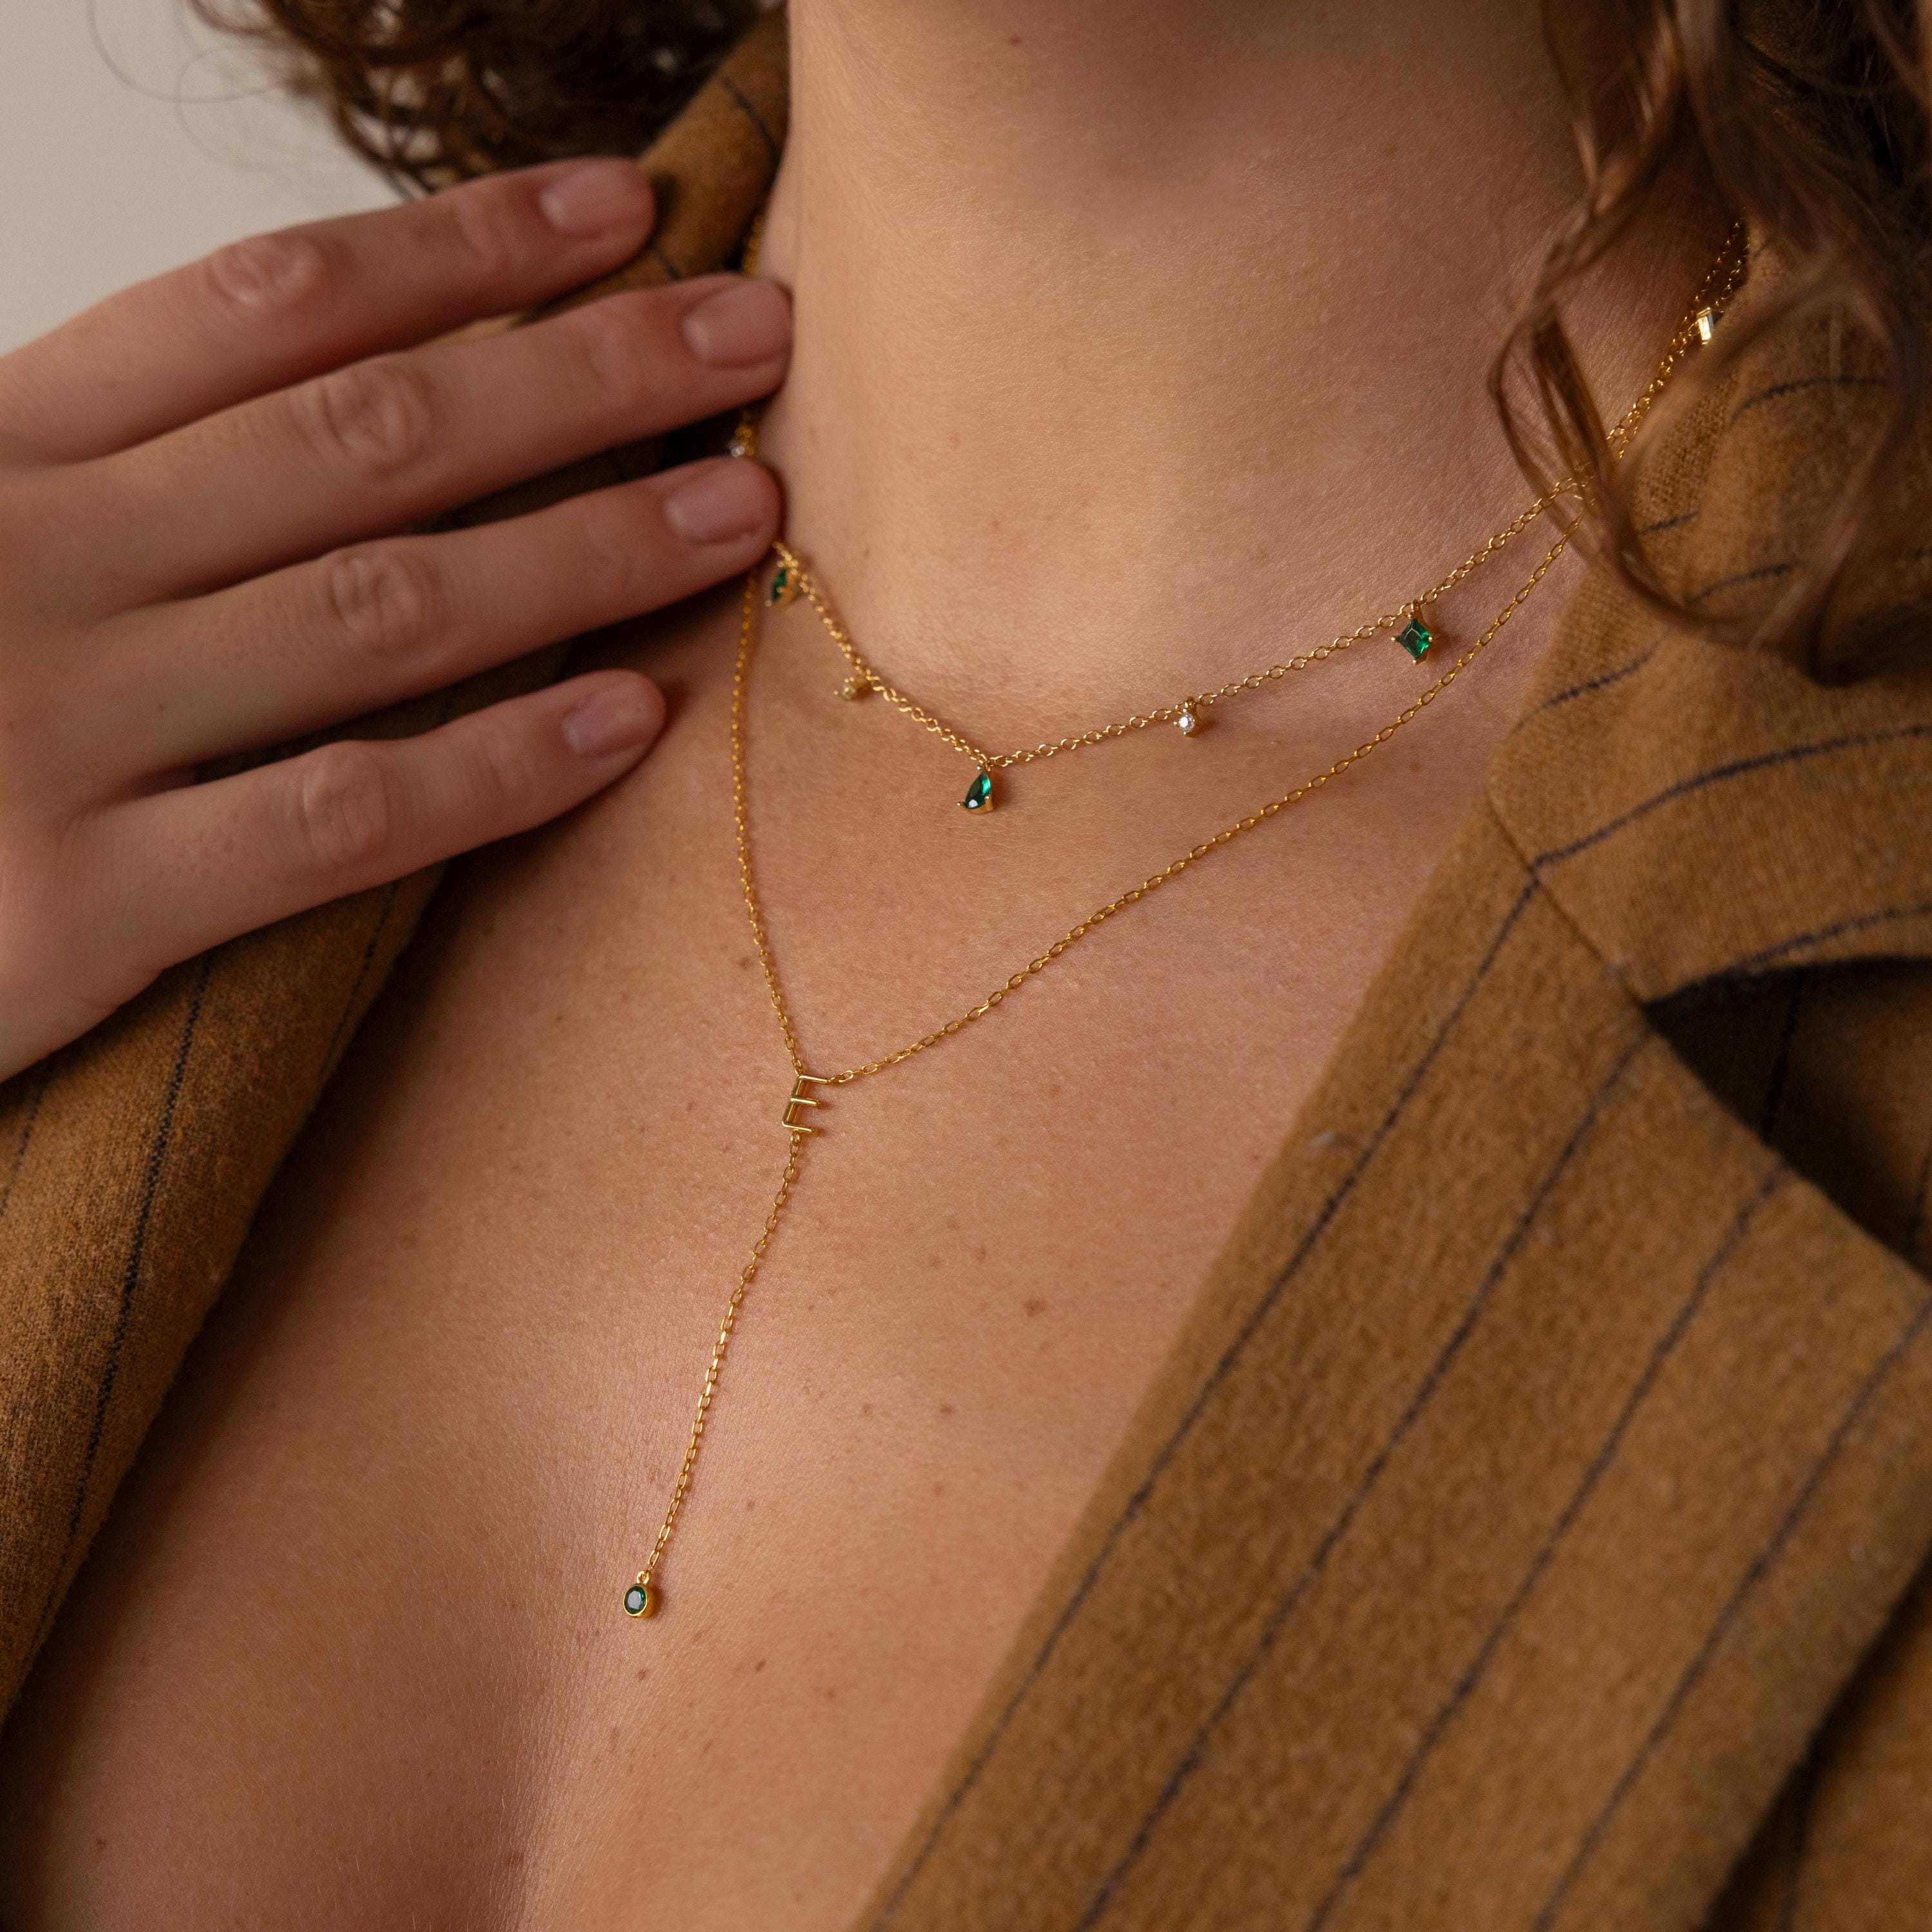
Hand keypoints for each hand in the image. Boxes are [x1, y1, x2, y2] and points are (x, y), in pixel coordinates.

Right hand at [0, 158, 787, 1081]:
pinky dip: (491, 770)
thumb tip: (338, 394)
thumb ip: (110, 473)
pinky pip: (331, 819)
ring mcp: (53, 727)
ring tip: (740, 512)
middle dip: (579, 373)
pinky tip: (627, 722)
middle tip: (754, 335)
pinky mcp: (72, 906)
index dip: (464, 251)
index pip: (270, 308)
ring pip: (378, 609)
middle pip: (363, 433)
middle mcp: (35, 558)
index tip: (627, 213)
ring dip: (582, 551)